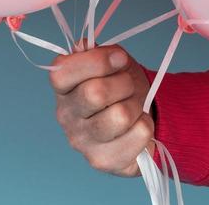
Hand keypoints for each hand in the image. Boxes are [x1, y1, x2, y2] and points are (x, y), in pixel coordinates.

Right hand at [50, 44, 154, 177]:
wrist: (142, 114)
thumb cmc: (121, 85)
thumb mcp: (112, 60)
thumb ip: (96, 51)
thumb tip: (83, 47)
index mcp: (63, 88)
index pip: (62, 71)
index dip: (97, 61)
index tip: (120, 58)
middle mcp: (65, 116)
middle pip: (95, 93)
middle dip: (124, 83)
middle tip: (129, 86)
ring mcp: (82, 142)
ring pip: (120, 116)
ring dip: (136, 105)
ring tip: (133, 106)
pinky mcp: (103, 161)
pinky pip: (138, 134)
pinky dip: (146, 125)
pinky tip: (137, 126)